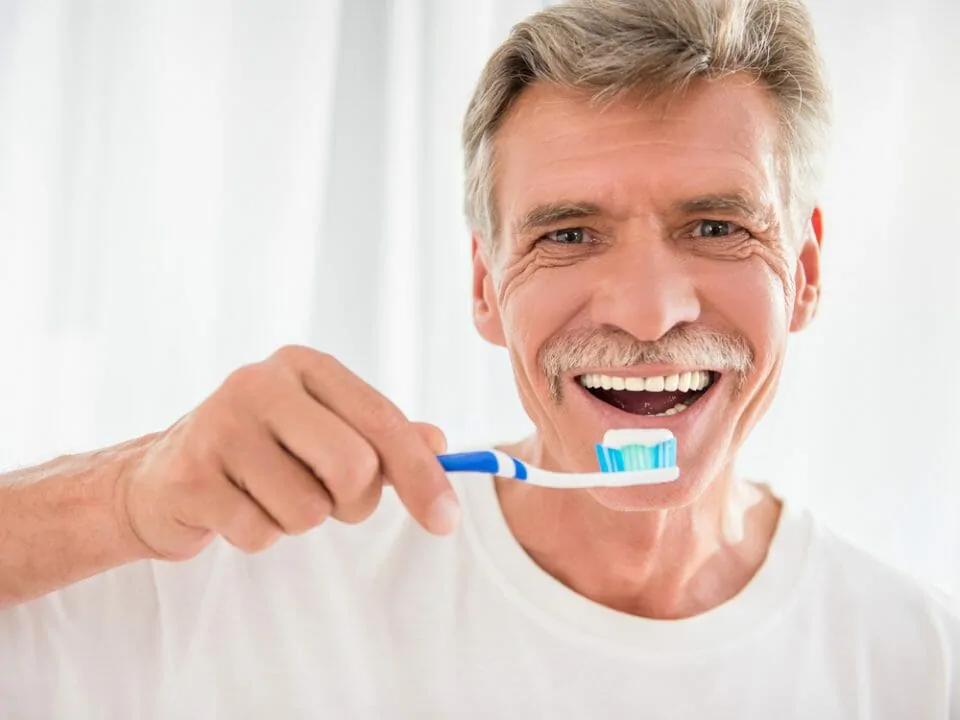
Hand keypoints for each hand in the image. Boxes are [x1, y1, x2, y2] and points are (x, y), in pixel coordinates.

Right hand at [117, 346, 457, 559]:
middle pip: (354, 467)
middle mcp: (260, 382)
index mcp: (304, 366)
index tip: (447, 521)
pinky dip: (258, 535)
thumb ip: (383, 436)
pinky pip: (261, 534)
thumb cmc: (263, 453)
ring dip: (300, 520)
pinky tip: (233, 507)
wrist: (161, 478)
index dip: (423, 476)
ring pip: (309, 510)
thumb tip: (441, 444)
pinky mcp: (189, 475)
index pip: (383, 421)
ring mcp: (219, 425)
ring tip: (267, 495)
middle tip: (328, 499)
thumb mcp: (325, 431)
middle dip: (353, 502)